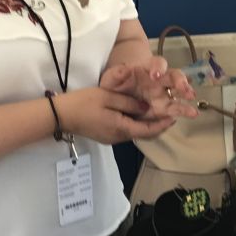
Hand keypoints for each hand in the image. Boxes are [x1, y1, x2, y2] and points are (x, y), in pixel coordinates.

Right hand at [56, 86, 177, 144]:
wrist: (60, 115)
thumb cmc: (83, 103)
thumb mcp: (108, 97)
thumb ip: (130, 103)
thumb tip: (147, 107)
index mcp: (121, 128)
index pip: (148, 130)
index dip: (163, 124)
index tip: (175, 117)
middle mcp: (119, 137)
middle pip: (143, 133)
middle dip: (158, 125)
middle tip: (170, 114)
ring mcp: (111, 138)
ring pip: (135, 132)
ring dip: (147, 125)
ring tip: (158, 112)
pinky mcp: (106, 136)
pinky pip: (126, 130)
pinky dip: (136, 124)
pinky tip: (138, 115)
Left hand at [100, 57, 198, 120]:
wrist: (118, 97)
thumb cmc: (116, 84)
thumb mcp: (111, 79)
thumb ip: (116, 74)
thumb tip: (123, 69)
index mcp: (147, 69)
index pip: (158, 63)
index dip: (158, 67)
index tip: (155, 75)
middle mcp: (160, 80)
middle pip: (174, 75)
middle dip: (180, 81)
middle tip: (183, 89)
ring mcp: (164, 94)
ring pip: (179, 92)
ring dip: (187, 97)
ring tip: (193, 106)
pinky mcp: (165, 107)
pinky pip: (176, 108)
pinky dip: (183, 110)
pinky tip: (190, 113)